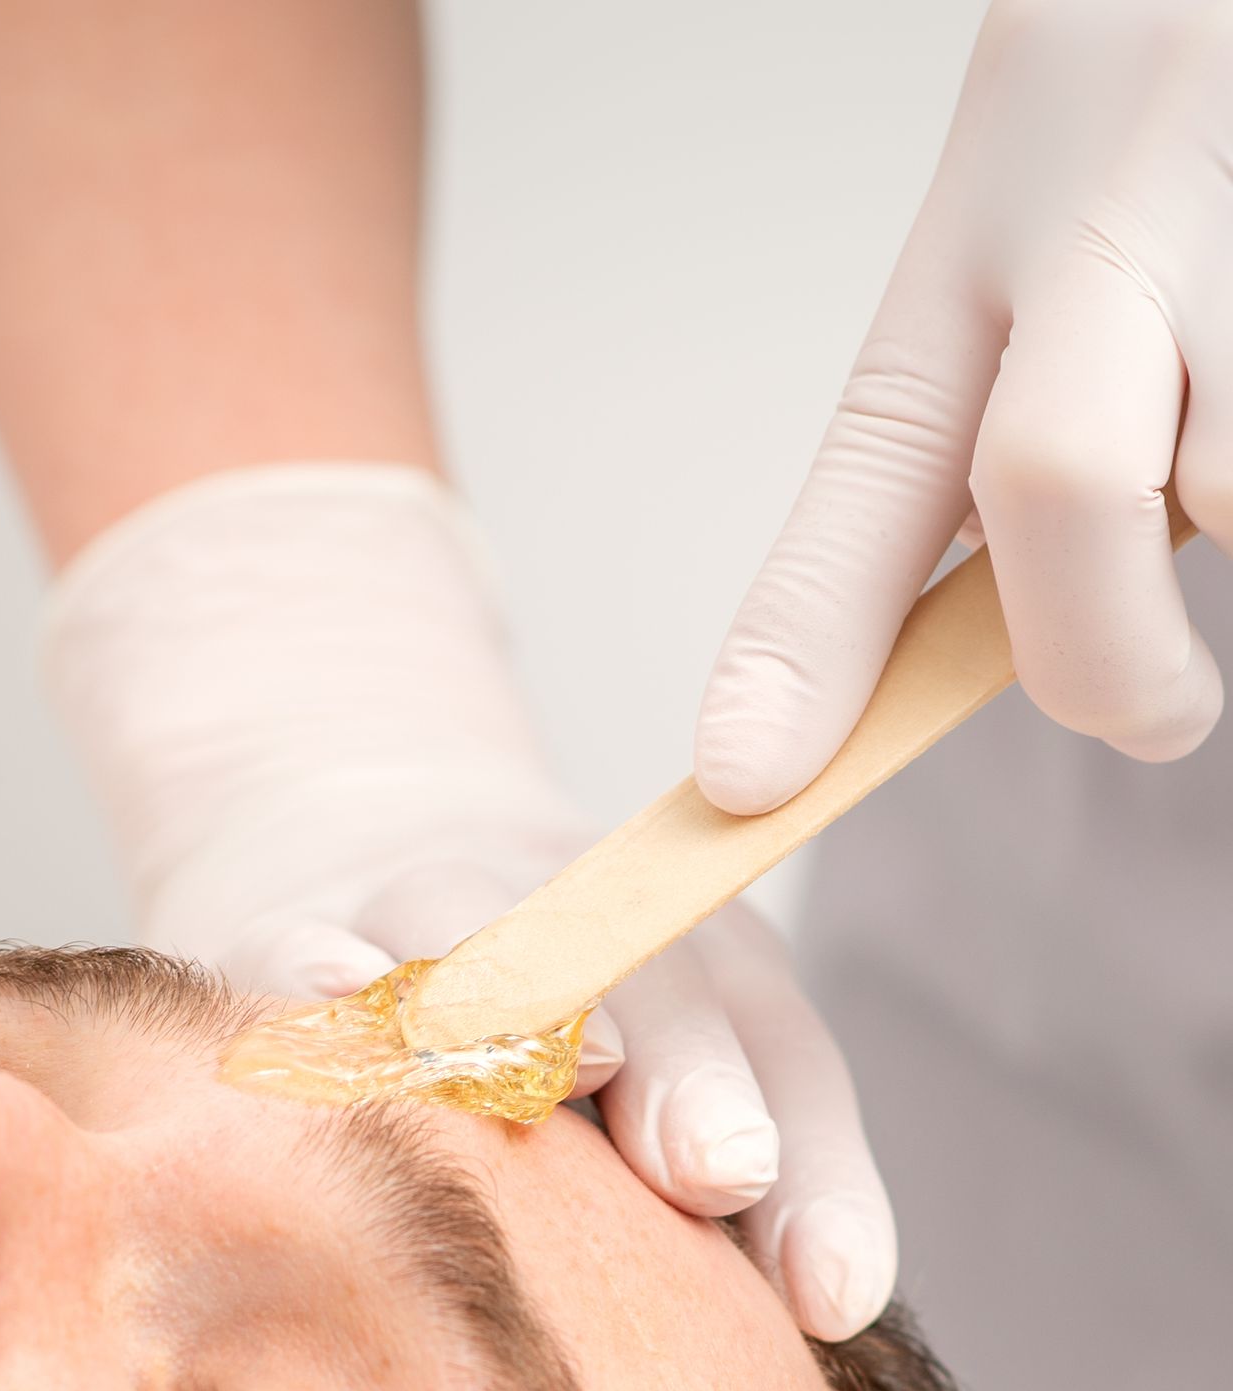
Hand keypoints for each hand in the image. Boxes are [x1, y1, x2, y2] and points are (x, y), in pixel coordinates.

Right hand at [45, 465, 894, 1338]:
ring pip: (483, 939)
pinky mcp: (289, 919)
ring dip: (522, 1003)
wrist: (344, 818)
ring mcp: (430, 912)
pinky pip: (300, 947)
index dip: (820, 1176)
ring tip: (555, 1070)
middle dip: (692, 1075)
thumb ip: (732, 1212)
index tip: (834, 1294)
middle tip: (721, 1166)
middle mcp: (582, 928)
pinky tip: (339, 988)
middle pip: (657, 986)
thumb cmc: (528, 1030)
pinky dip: (319, 966)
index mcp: (704, 975)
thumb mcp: (653, 1100)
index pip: (781, 1065)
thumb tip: (824, 1330)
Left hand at [697, 0, 1231, 814]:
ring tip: (1232, 406)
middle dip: (1102, 654)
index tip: (745, 775)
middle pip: (1057, 488)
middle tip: (1154, 717)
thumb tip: (1035, 627)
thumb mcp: (1069, 182)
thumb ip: (1035, 389)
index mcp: (998, 210)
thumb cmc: (1198, 76)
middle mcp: (1110, 205)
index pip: (880, 457)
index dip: (809, 632)